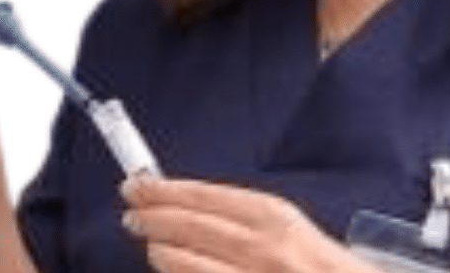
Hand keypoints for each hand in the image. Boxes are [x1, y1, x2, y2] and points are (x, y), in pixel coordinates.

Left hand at [120, 176, 374, 272]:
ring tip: (150, 244)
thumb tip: (189, 206)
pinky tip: (171, 269)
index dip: (164, 190)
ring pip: (186, 264)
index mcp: (275, 217)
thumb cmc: (318, 266)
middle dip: (152, 216)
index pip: (204, 197)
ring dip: (160, 252)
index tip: (138, 185)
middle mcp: (263, 249)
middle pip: (189, 227)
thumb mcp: (289, 230)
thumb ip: (247, 219)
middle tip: (131, 211)